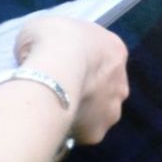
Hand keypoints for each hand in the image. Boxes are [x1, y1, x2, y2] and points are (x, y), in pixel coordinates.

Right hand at [17, 17, 128, 145]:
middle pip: (103, 89)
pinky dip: (68, 130)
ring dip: (79, 112)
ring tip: (52, 111)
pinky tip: (50, 125)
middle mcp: (121, 83)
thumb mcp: (43, 28)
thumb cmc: (51, 41)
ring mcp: (112, 110)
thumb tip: (40, 58)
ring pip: (95, 114)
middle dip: (85, 90)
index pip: (100, 59)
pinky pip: (80, 132)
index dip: (80, 63)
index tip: (60, 67)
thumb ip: (51, 44)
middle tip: (58, 91)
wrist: (53, 71)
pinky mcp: (97, 132)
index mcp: (115, 51)